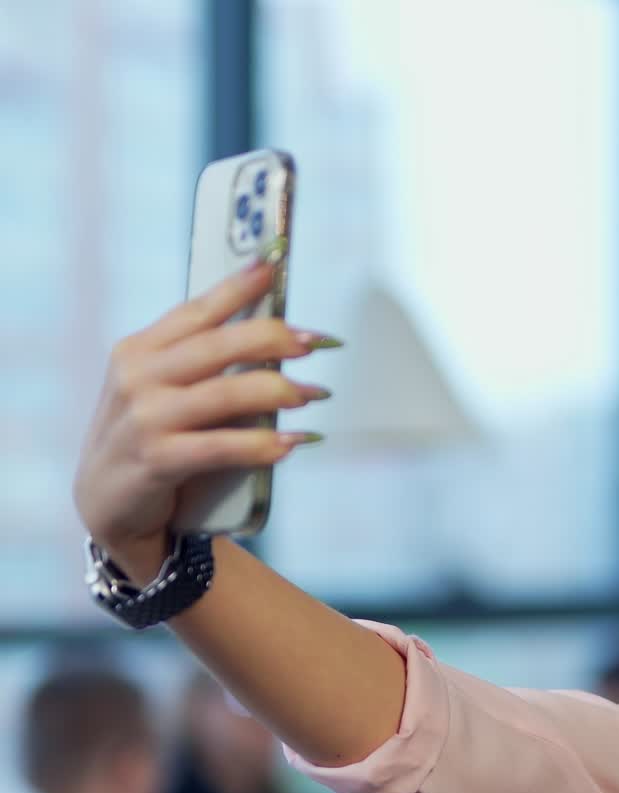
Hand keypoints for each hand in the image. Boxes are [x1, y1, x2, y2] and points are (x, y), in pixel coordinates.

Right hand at [73, 257, 329, 573]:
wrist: (106, 505)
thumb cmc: (148, 441)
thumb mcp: (159, 392)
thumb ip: (198, 365)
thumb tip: (270, 337)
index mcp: (140, 350)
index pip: (197, 310)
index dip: (238, 287)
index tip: (275, 264)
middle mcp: (139, 377)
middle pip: (218, 346)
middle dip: (272, 338)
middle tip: (316, 341)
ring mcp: (146, 418)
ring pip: (225, 393)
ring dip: (278, 391)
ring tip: (314, 393)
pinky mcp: (158, 460)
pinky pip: (222, 447)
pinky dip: (262, 445)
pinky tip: (293, 443)